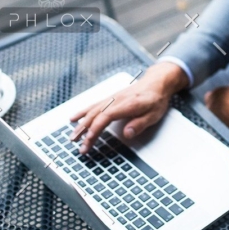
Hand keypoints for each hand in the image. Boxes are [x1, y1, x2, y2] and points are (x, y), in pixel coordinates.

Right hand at [69, 62, 187, 153]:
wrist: (156, 83)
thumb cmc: (156, 99)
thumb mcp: (154, 114)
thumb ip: (140, 124)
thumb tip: (127, 133)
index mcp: (126, 105)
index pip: (105, 118)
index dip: (95, 130)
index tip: (88, 142)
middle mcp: (115, 100)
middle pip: (95, 116)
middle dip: (85, 132)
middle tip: (79, 146)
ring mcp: (111, 99)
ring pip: (92, 111)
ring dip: (81, 124)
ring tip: (72, 137)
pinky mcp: (110, 99)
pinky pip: (93, 105)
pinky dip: (82, 112)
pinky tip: (74, 118)